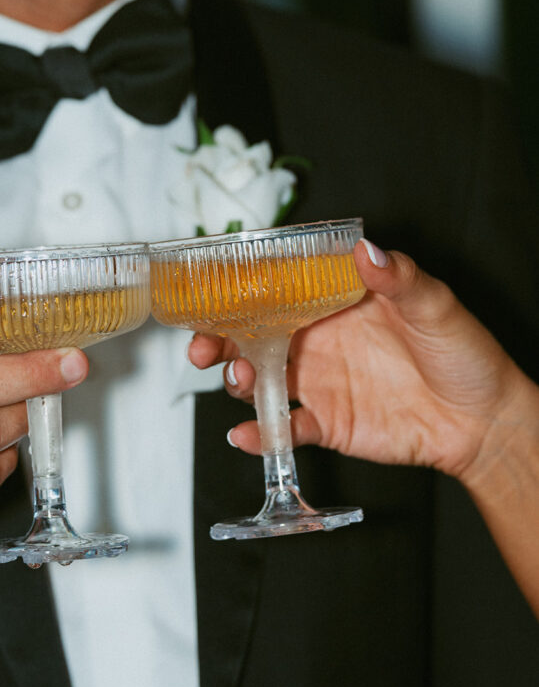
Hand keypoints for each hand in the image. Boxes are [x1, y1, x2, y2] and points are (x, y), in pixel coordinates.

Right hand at [189, 240, 530, 483]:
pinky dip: (261, 433)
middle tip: (202, 346)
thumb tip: (367, 251)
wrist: (483, 420)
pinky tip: (247, 435)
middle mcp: (318, 339)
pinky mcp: (326, 422)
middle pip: (252, 335)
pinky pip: (284, 427)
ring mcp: (318, 382)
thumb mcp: (435, 305)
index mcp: (335, 301)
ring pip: (259, 379)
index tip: (210, 291)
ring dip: (238, 380)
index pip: (276, 288)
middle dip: (218, 339)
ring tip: (240, 382)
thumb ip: (399, 279)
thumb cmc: (465, 353)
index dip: (239, 289)